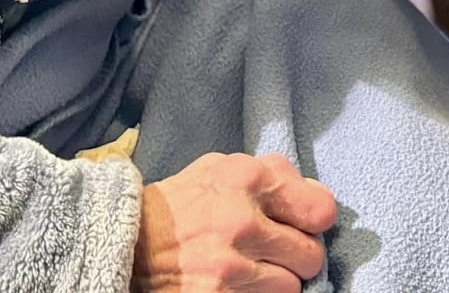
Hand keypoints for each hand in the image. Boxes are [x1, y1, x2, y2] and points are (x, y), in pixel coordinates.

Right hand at [132, 152, 337, 291]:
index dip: (315, 220)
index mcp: (247, 178)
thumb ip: (269, 173)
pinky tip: (238, 283)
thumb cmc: (180, 204)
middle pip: (311, 253)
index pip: (320, 209)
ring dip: (277, 280)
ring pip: (292, 286)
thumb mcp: (219, 168)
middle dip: (298, 255)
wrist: (128, 242)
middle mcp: (243, 220)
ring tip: (252, 269)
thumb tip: (313, 192)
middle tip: (276, 251)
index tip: (305, 224)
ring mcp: (231, 264)